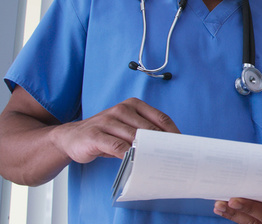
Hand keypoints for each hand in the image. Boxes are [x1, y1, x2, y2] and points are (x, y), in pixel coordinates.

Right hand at [51, 97, 179, 163]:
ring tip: (157, 163)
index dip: (173, 134)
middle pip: (150, 129)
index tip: (182, 147)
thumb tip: (168, 146)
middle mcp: (122, 110)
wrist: (71, 137)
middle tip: (172, 159)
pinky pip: (117, 146)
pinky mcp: (96, 135)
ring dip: (147, 151)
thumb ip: (144, 132)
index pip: (161, 119)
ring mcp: (107, 121)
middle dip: (162, 145)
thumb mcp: (127, 128)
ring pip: (135, 137)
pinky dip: (128, 155)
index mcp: (133, 105)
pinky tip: (135, 163)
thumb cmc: (106, 134)